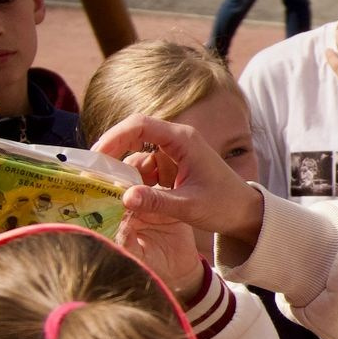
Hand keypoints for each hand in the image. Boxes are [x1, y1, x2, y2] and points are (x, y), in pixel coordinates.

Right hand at [97, 112, 267, 264]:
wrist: (245, 213)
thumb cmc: (224, 205)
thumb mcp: (189, 206)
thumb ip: (156, 201)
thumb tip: (124, 198)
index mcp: (183, 139)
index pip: (140, 125)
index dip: (114, 136)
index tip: (96, 155)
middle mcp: (176, 140)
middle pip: (134, 135)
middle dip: (112, 152)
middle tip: (92, 172)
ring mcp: (173, 153)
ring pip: (137, 154)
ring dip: (122, 170)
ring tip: (106, 190)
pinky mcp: (172, 167)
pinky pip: (145, 167)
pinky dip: (133, 180)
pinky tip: (125, 196)